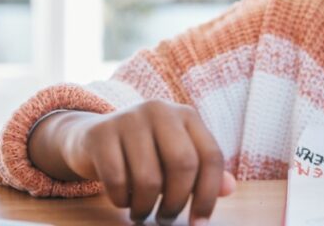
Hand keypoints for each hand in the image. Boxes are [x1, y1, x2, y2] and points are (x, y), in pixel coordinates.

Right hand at [60, 101, 236, 223]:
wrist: (93, 137)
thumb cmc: (145, 152)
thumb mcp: (176, 156)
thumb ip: (203, 172)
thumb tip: (230, 188)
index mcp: (186, 115)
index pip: (211, 156)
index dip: (208, 195)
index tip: (200, 224)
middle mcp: (161, 110)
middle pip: (183, 165)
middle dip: (176, 202)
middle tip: (166, 219)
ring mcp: (129, 118)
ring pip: (149, 178)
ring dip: (146, 207)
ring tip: (143, 213)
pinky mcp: (101, 133)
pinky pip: (117, 180)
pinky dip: (121, 200)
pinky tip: (123, 200)